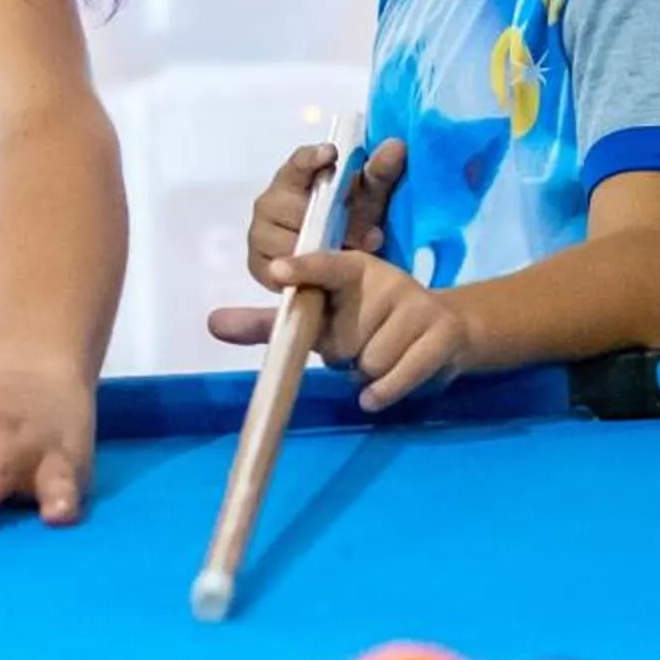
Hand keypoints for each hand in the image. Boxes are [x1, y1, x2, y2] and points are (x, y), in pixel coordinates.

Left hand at [207, 249, 473, 412]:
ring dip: (367, 375)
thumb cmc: (368, 323)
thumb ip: (269, 322)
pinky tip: (381, 387)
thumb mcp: (321, 319)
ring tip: (382, 357)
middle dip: (345, 356)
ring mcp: (416, 305)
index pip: (326, 266)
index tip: (277, 271)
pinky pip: (393, 378)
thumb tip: (213, 323)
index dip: (302, 269)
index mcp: (352, 269)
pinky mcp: (440, 334)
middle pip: (342, 341)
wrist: (446, 331)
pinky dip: (382, 393)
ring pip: (368, 363)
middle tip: (362, 344)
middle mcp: (386, 279)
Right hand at [241, 136, 406, 287]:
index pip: (298, 162)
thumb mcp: (368, 199)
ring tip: (345, 257)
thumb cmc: (350, 221)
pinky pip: (279, 271)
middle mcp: (271, 202)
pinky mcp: (258, 266)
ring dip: (317, 250)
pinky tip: (324, 278)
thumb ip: (381, 173)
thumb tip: (396, 146)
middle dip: (325, 220)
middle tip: (363, 235)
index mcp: (294, 177)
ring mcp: (260, 234)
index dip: (312, 158)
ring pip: (286, 241)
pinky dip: (304, 274)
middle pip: (289, 206)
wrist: (335, 264)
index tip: (332, 154)